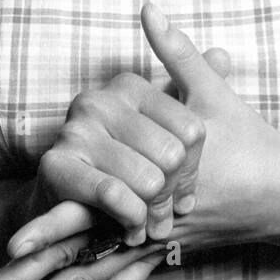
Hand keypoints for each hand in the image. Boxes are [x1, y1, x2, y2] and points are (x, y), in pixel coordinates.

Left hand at [0, 6, 279, 279]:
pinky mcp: (161, 254)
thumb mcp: (212, 91)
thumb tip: (148, 6)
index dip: (49, 230)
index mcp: (153, 193)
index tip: (10, 246)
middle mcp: (145, 229)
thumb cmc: (250, 141)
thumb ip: (174, 50)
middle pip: (77, 266)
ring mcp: (151, 246)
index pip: (92, 215)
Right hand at [27, 44, 229, 246]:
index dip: (193, 170)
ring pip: (148, 180)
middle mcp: (100, 100)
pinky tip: (130, 227)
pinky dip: (130, 218)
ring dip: (153, 213)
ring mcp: (74, 130)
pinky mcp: (56, 164)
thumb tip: (223, 53)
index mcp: (130, 86)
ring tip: (147, 221)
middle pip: (172, 156)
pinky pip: (114, 195)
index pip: (192, 131)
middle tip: (164, 209)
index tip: (183, 186)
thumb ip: (194, 85)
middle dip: (173, 193)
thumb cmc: (126, 165)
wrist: (66, 205)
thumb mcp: (162, 126)